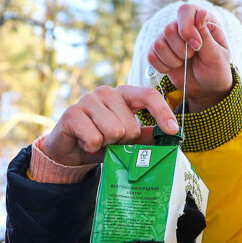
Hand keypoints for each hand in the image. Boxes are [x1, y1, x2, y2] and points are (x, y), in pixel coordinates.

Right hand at [40, 85, 178, 166]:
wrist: (69, 150)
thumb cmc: (101, 141)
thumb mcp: (126, 140)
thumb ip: (146, 135)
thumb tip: (170, 135)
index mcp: (124, 94)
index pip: (149, 95)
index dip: (162, 112)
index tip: (172, 130)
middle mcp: (107, 92)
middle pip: (131, 125)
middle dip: (123, 142)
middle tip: (110, 141)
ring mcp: (88, 100)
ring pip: (114, 132)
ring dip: (106, 145)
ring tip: (97, 141)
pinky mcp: (72, 113)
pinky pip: (95, 138)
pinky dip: (92, 147)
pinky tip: (84, 142)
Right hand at [146, 3, 233, 111]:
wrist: (207, 88)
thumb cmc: (216, 69)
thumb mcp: (217, 54)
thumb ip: (206, 35)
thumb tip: (201, 12)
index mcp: (201, 20)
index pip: (185, 11)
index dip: (187, 29)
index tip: (197, 46)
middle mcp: (183, 26)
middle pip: (168, 29)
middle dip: (181, 50)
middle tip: (192, 58)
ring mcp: (169, 39)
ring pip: (158, 43)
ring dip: (173, 59)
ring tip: (184, 63)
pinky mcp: (159, 52)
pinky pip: (151, 56)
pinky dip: (163, 66)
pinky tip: (174, 68)